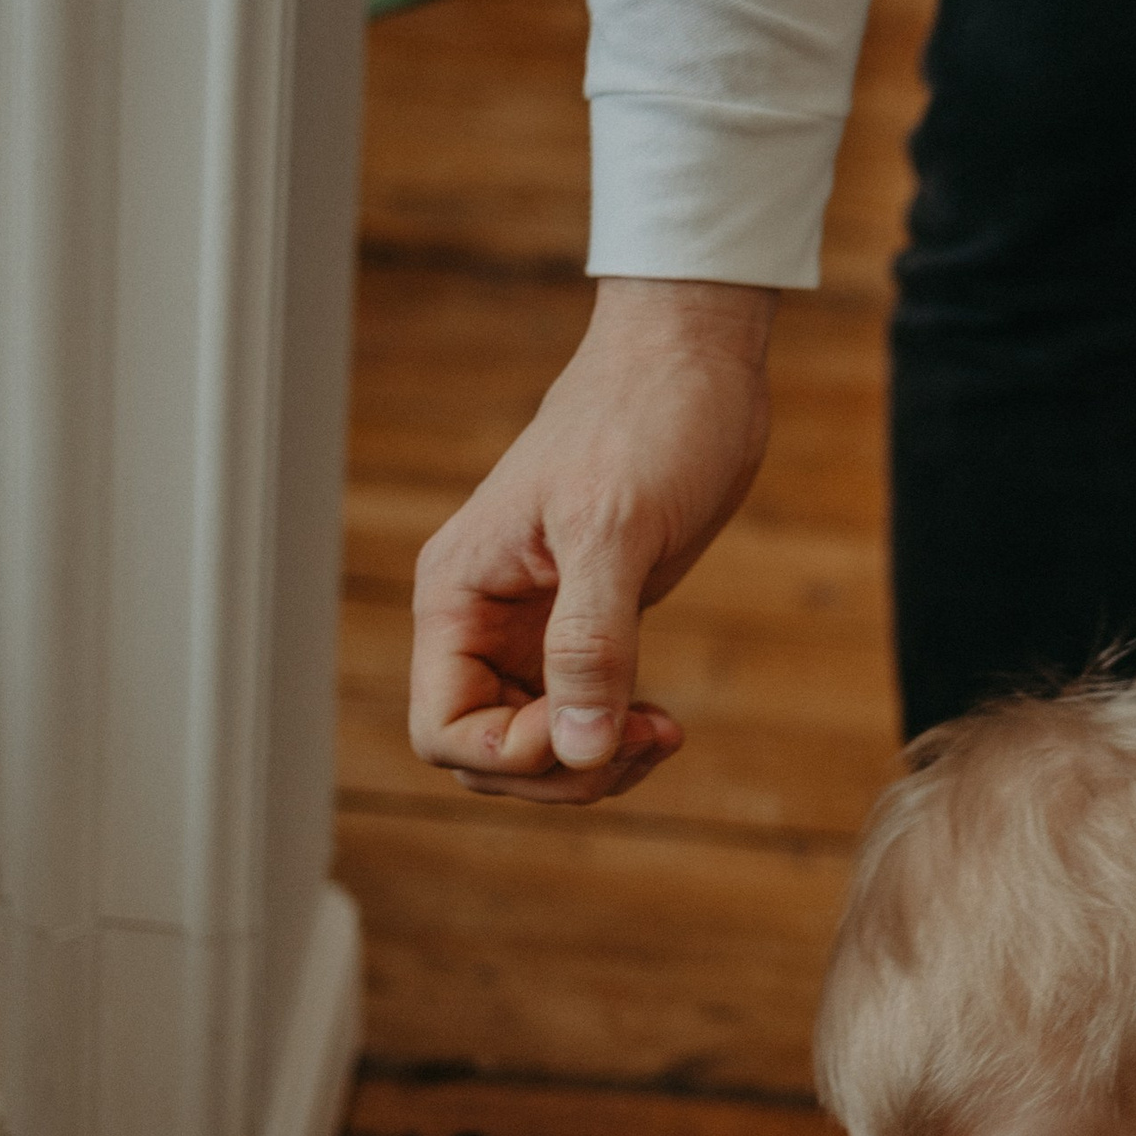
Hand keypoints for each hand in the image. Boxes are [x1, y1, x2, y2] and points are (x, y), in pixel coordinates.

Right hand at [409, 277, 775, 806]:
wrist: (693, 364)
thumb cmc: (643, 422)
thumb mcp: (615, 532)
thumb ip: (591, 643)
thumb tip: (575, 749)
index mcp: (458, 594)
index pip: (442, 728)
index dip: (510, 756)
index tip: (591, 728)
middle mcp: (481, 619)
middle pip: (485, 752)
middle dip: (558, 771)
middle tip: (644, 740)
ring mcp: (531, 627)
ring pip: (534, 743)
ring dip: (592, 762)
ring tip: (663, 732)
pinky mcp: (585, 625)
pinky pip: (577, 714)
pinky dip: (613, 736)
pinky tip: (663, 722)